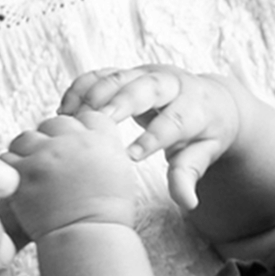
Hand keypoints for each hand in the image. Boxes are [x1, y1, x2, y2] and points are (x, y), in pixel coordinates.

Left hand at [3, 112, 139, 240]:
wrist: (90, 242)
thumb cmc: (105, 217)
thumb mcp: (119, 174)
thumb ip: (104, 149)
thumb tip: (87, 138)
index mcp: (103, 139)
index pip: (86, 116)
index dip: (78, 133)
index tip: (74, 150)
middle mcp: (76, 141)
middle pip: (55, 123)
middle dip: (51, 141)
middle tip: (49, 165)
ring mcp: (48, 154)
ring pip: (27, 137)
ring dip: (26, 153)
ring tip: (31, 175)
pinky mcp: (25, 172)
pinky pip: (7, 158)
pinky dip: (9, 170)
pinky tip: (19, 185)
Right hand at [62, 65, 242, 212]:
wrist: (210, 100)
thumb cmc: (205, 133)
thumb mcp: (204, 154)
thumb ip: (189, 175)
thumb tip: (188, 202)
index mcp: (195, 106)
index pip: (175, 121)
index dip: (153, 138)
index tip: (131, 157)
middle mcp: (170, 84)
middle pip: (145, 87)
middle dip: (120, 102)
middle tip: (95, 121)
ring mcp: (147, 74)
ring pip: (119, 76)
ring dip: (93, 94)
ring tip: (70, 119)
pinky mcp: (128, 72)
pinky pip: (101, 74)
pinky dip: (81, 87)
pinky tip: (64, 108)